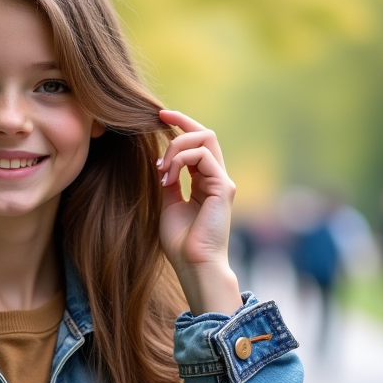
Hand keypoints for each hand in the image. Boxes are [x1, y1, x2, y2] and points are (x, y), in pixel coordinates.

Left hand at [156, 109, 242, 314]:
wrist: (194, 265)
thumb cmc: (181, 242)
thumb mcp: (169, 204)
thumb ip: (169, 182)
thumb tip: (160, 161)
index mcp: (205, 182)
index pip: (198, 143)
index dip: (181, 126)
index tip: (160, 117)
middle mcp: (217, 178)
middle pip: (206, 134)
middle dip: (181, 123)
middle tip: (158, 121)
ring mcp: (222, 182)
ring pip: (205, 139)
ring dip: (176, 147)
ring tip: (161, 169)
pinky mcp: (223, 188)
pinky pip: (203, 157)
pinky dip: (180, 160)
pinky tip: (167, 177)